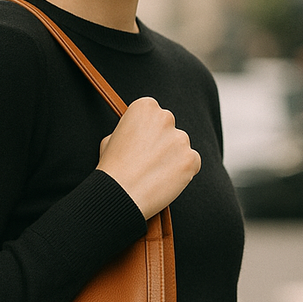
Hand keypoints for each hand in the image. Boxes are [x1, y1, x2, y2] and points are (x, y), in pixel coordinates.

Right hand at [97, 97, 199, 219]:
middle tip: (148, 160)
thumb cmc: (112, 168)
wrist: (120, 194)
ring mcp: (180, 138)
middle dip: (162, 142)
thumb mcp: (109, 138)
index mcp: (145, 107)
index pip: (154, 114)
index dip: (147, 131)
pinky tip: (166, 180)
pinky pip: (192, 162)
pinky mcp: (191, 158)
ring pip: (181, 146)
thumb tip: (138, 134)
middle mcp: (165, 117)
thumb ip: (129, 130)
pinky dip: (183, 171)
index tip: (142, 143)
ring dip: (173, 157)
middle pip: (169, 128)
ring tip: (154, 173)